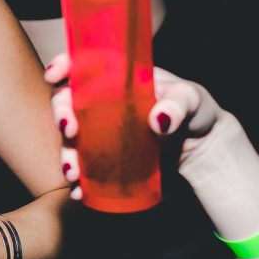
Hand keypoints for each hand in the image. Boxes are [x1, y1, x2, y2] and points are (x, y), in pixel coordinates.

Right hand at [45, 53, 229, 197]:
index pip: (82, 67)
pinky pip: (84, 170)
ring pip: (70, 140)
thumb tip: (159, 120)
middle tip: (70, 130)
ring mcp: (99, 134)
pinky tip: (81, 191)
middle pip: (67, 103)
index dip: (63, 66)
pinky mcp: (105, 160)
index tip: (54, 75)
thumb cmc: (195, 112)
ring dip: (65, 155)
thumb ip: (178, 104)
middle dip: (60, 114)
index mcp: (115, 80)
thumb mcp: (192, 99)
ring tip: (73, 173)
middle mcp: (100, 105)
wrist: (204, 150)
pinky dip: (79, 182)